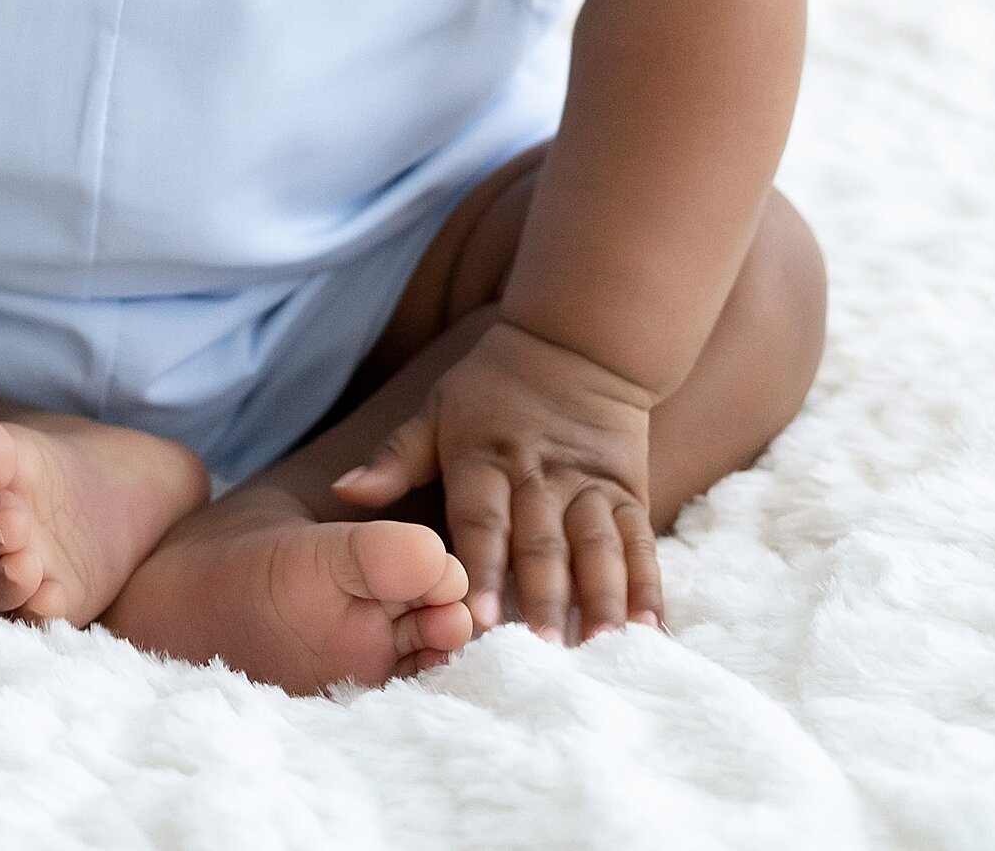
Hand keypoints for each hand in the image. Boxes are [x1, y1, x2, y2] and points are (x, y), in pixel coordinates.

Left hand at [333, 318, 662, 638]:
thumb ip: (396, 457)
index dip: (479, 569)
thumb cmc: (492, 389)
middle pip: (542, 543)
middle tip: (541, 654)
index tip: (477, 618)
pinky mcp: (628, 492)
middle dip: (541, 599)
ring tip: (600, 651)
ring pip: (596, 547)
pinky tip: (651, 630)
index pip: (481, 521)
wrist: (575, 341)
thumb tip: (343, 490)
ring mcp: (588, 485)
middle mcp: (539, 475)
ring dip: (600, 601)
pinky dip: (647, 587)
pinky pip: (639, 543)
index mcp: (485, 458)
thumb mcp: (438, 410)